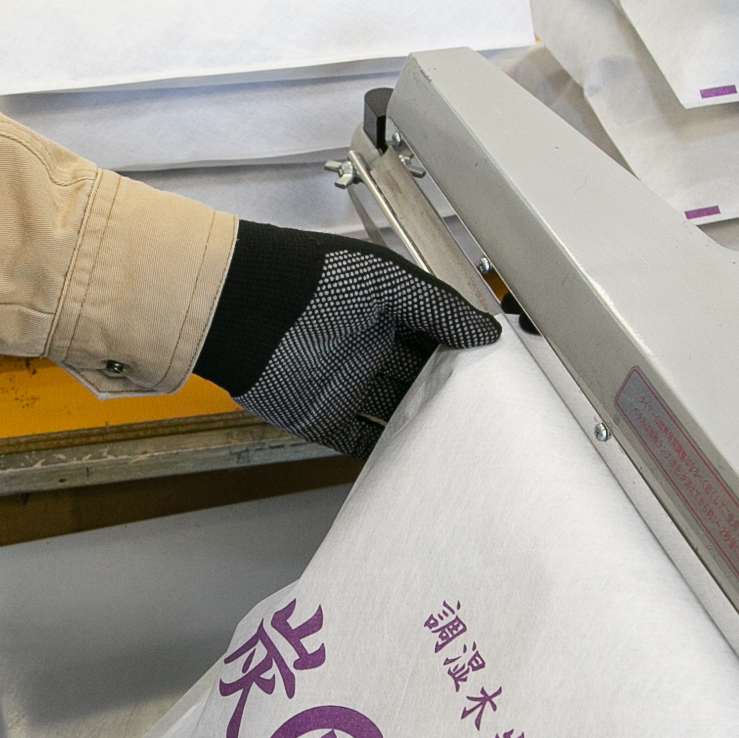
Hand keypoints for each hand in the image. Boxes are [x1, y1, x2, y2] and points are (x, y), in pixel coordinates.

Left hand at [194, 221, 500, 458]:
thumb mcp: (387, 278)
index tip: (495, 372)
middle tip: (486, 413)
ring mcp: (344, 385)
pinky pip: (362, 442)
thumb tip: (486, 333)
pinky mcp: (322, 419)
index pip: (433, 336)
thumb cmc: (308, 277)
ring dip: (423, 427)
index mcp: (382, 309)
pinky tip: (418, 460)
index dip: (462, 352)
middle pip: (417, 378)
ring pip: (395, 413)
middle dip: (448, 394)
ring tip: (461, 441)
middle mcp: (365, 348)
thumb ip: (439, 306)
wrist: (244, 307)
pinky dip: (388, 453)